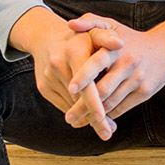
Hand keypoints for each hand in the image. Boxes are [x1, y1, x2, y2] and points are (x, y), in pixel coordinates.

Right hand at [14, 8, 122, 139]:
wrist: (48, 38)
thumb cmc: (81, 38)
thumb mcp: (94, 32)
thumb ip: (107, 37)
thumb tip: (120, 43)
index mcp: (73, 51)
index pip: (85, 83)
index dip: (94, 103)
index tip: (105, 120)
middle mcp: (58, 64)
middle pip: (78, 98)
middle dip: (94, 117)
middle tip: (109, 132)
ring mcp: (48, 77)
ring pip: (71, 105)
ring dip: (87, 118)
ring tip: (105, 127)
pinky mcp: (43, 87)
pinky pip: (63, 105)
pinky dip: (77, 113)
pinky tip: (90, 119)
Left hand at [64, 14, 164, 125]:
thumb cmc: (131, 38)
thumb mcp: (112, 25)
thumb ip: (90, 22)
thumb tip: (70, 24)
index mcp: (116, 48)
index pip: (97, 63)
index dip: (84, 77)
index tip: (70, 89)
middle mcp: (127, 64)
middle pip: (103, 90)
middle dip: (83, 106)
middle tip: (69, 117)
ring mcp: (137, 79)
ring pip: (111, 103)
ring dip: (95, 115)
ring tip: (79, 122)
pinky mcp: (145, 92)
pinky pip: (122, 108)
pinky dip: (109, 116)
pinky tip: (98, 119)